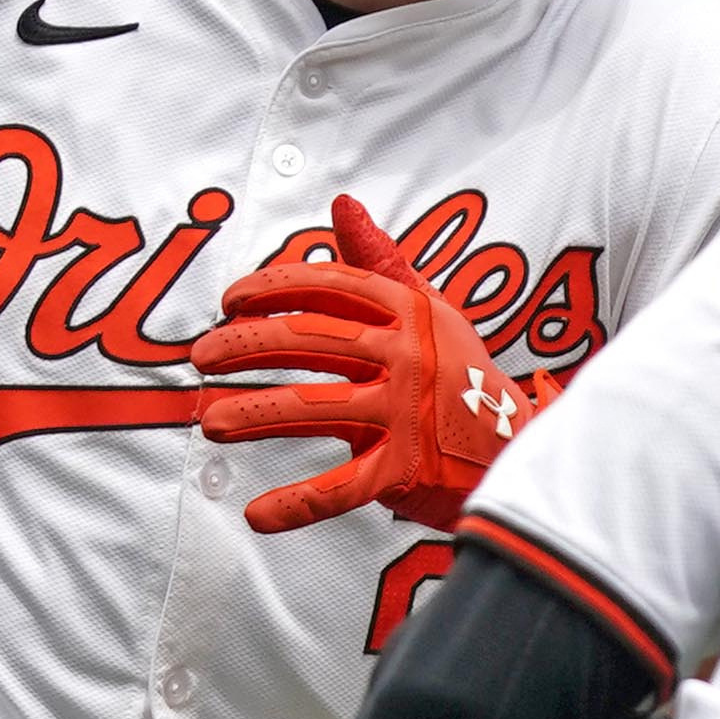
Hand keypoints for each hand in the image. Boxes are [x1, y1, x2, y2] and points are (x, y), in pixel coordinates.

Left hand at [193, 196, 553, 533]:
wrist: (518, 449)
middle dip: (243, 346)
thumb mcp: (430, 310)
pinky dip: (296, 505)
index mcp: (409, 312)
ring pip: (312, 409)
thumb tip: (343, 204)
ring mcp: (406, 413)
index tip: (230, 302)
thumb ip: (382, 261)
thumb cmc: (461, 375)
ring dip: (251, 415)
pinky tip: (258, 514)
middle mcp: (408, 356)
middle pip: (309, 340)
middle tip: (201, 357)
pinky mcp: (406, 470)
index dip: (271, 289)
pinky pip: (340, 488)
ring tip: (211, 421)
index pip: (328, 286)